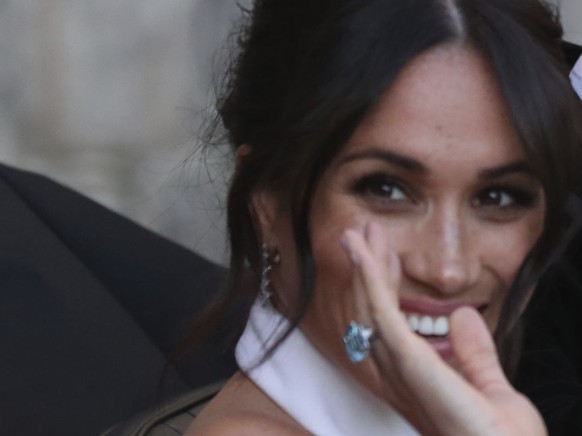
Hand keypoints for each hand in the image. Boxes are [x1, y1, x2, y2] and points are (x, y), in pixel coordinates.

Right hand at [340, 222, 546, 435]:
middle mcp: (396, 372)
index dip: (386, 284)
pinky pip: (380, 312)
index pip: (390, 321)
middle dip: (369, 268)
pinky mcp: (407, 360)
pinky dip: (368, 279)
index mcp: (413, 377)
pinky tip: (362, 253)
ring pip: (369, 306)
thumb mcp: (492, 388)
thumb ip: (475, 354)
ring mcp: (398, 366)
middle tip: (364, 232)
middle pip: (372, 310)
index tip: (388, 254)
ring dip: (364, 266)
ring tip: (356, 233)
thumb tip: (462, 317)